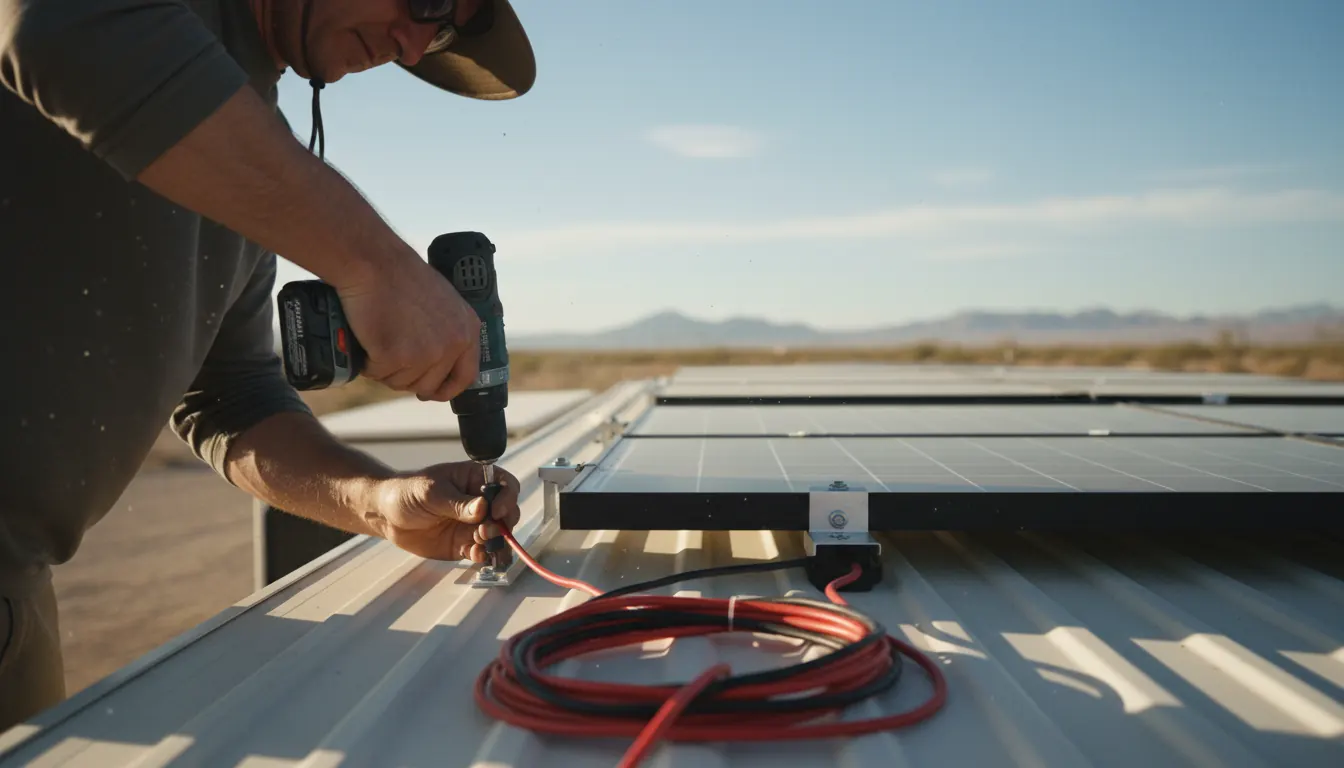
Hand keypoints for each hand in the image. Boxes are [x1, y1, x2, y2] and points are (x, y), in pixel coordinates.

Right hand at [335, 250, 481, 401]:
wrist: (375, 262)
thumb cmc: (401, 277)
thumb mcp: (443, 303)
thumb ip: (447, 332)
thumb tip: (438, 365)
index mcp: (468, 331)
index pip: (465, 376)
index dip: (446, 389)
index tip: (430, 392)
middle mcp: (452, 344)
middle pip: (427, 385)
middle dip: (405, 376)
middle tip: (389, 353)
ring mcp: (426, 352)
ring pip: (400, 382)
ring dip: (384, 368)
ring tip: (379, 337)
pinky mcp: (396, 355)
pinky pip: (377, 373)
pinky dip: (367, 360)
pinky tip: (368, 336)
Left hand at [364, 462, 520, 564]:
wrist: (386, 515)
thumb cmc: (407, 493)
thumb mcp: (431, 493)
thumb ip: (458, 503)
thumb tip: (483, 507)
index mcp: (474, 480)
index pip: (504, 485)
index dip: (507, 498)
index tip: (498, 511)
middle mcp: (479, 502)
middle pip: (506, 512)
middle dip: (502, 524)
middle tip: (486, 532)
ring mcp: (472, 525)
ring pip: (497, 535)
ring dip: (496, 543)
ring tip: (483, 547)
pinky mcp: (463, 544)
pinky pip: (482, 551)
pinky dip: (484, 556)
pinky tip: (477, 556)